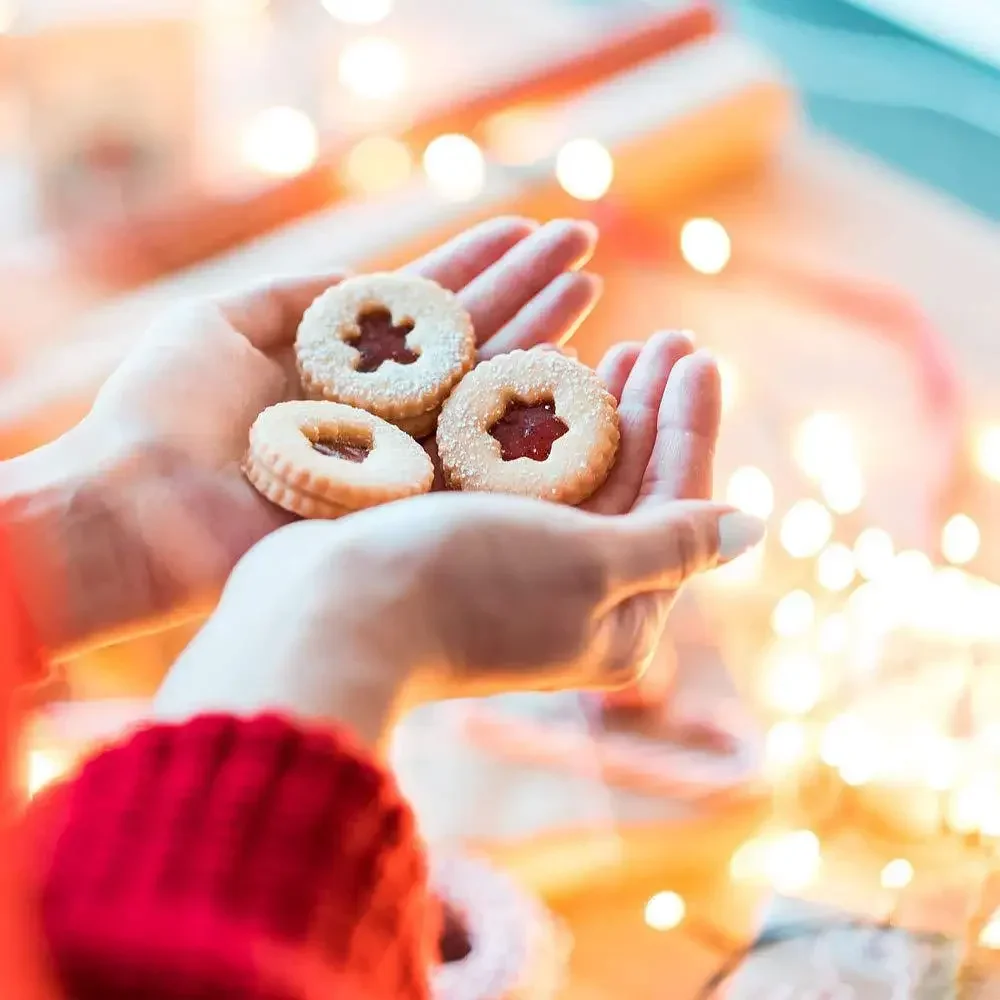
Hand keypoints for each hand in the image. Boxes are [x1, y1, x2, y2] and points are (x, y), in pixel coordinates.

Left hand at [0, 218, 599, 656]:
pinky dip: (524, 416)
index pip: (425, 307)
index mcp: (341, 367)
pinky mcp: (410, 505)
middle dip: (526, 289)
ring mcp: (402, 458)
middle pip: (469, 341)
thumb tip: (357, 276)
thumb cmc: (161, 412)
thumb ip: (295, 297)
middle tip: (584, 240)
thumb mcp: (219, 323)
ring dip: (538, 333)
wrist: (137, 508)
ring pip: (485, 388)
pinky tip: (571, 367)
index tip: (526, 226)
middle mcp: (382, 412)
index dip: (475, 265)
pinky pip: (480, 457)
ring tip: (589, 280)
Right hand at [154, 337, 764, 745]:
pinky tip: (551, 377)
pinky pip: (522, 474)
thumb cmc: (464, 586)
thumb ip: (671, 540)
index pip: (678, 507)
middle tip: (665, 338)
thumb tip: (754, 526)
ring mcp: (515, 570)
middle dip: (649, 410)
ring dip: (602, 410)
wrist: (323, 616)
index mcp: (618, 619)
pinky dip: (541, 426)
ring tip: (622, 346)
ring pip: (578, 476)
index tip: (696, 353)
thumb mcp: (587, 561)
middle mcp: (572, 598)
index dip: (689, 426)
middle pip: (631, 488)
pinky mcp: (463, 541)